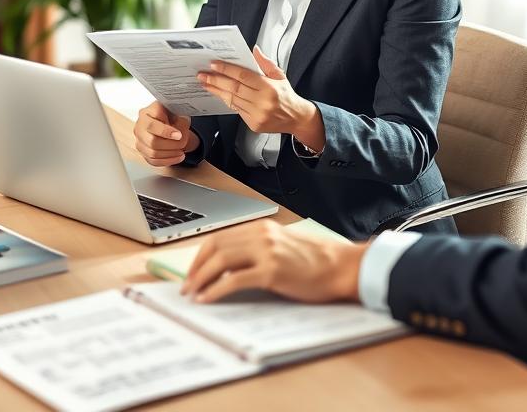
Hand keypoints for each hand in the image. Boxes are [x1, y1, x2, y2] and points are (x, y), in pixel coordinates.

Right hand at [133, 101, 198, 166]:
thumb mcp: (177, 111)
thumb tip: (181, 132)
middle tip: (182, 142)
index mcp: (146, 113)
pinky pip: (154, 161)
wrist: (168, 120)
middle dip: (171, 145)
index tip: (179, 135)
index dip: (166, 132)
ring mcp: (139, 140)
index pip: (152, 125)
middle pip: (152, 142)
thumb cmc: (171, 114)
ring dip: (171, 154)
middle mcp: (140, 126)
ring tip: (182, 150)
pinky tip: (178, 156)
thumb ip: (179, 120)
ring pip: (153, 153)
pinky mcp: (143, 152)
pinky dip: (168, 160)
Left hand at [182, 221, 365, 303]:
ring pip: (222, 261)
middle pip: (216, 247)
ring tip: (192, 294)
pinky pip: (235, 280)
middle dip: (196, 268)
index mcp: (262, 227)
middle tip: (186, 286)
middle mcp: (261, 234)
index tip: (192, 271)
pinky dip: (216, 290)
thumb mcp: (282, 247)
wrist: (340, 266)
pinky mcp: (272, 271)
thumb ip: (257, 250)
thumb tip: (229, 268)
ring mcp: (266, 251)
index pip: (220, 237)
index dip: (201, 255)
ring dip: (201, 279)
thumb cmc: (316, 260)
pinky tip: (208, 299)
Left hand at [198, 46, 325, 147]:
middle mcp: (262, 102)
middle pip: (234, 88)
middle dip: (216, 80)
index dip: (227, 69)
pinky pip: (236, 110)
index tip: (214, 64)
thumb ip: (265, 63)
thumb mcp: (279, 75)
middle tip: (203, 75)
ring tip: (206, 83)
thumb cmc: (286, 95)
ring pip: (232, 100)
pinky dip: (226, 100)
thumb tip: (254, 50)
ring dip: (217, 91)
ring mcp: (257, 115)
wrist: (295, 118)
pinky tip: (219, 94)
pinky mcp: (253, 124)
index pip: (243, 76)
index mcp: (269, 88)